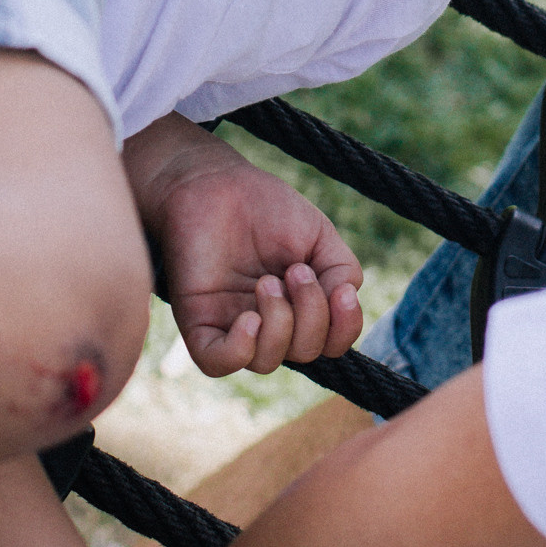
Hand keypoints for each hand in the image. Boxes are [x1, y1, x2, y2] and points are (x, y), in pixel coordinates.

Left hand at [124, 117, 363, 376]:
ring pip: (266, 361)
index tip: (342, 293)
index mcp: (299, 306)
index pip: (330, 343)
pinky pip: (220, 362)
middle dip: (311, 315)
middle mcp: (269, 322)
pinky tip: (248, 318)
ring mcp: (232, 325)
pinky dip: (241, 349)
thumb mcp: (319, 235)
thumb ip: (343, 271)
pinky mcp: (199, 324)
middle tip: (294, 270)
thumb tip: (346, 304)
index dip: (344, 329)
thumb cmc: (266, 207)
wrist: (214, 183)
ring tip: (267, 281)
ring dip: (279, 323)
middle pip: (304, 352)